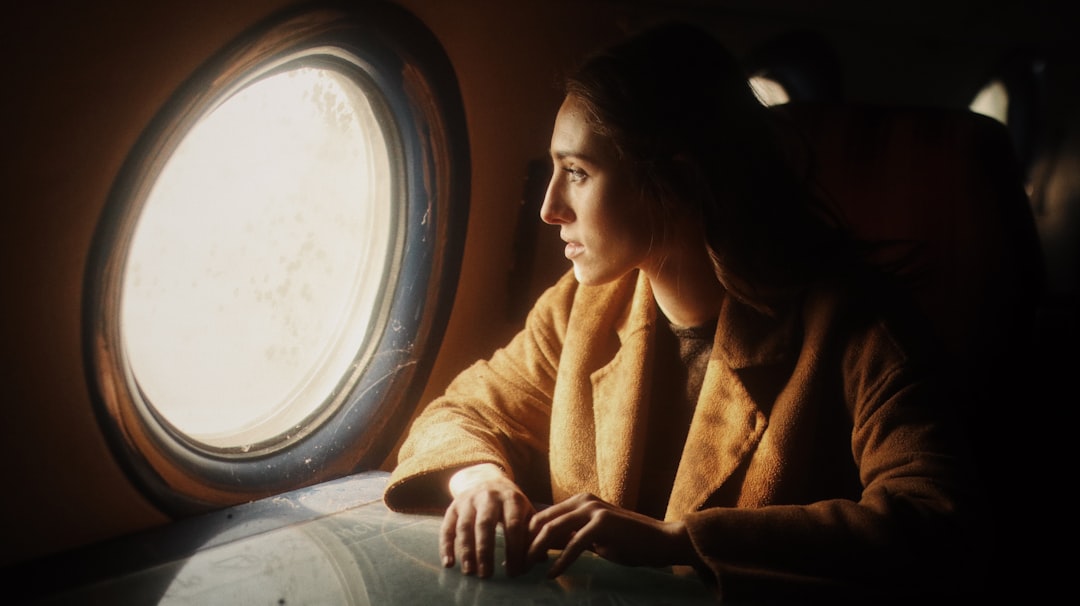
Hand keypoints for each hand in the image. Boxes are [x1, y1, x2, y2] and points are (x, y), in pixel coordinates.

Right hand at [441, 463, 535, 577]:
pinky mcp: (454, 506)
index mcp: (511, 498)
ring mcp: (469, 500)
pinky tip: (449, 563)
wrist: (487, 479)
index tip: (514, 572)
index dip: (514, 549)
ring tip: (470, 571)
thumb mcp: (525, 511)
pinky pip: (447, 527)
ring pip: (465, 526)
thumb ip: (533, 533)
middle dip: (485, 551)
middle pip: (486, 524)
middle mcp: (489, 496)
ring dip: (466, 550)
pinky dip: (446, 546)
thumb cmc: (511, 504)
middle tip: (487, 575)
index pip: (513, 525)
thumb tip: (541, 559)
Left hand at [526, 492, 698, 577]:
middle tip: (518, 566)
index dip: (527, 537)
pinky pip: (574, 544)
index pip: (542, 516)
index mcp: (579, 501)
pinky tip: (552, 574)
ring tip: (529, 569)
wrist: (661, 540)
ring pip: (552, 529)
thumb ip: (570, 536)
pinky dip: (560, 561)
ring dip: (537, 551)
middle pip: (542, 521)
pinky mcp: (603, 524)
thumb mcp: (593, 537)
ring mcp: (593, 510)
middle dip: (526, 544)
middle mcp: (583, 500)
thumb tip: (542, 547)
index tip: (519, 558)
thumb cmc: (627, 541)